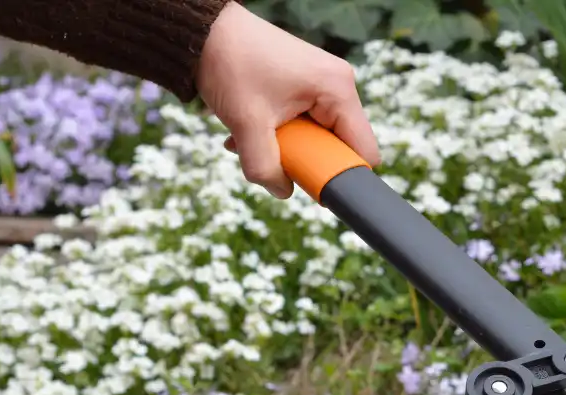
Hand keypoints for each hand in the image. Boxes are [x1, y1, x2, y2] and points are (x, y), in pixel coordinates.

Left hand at [195, 2, 380, 198]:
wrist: (202, 32)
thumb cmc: (229, 64)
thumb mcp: (246, 125)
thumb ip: (264, 167)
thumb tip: (281, 191)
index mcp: (338, 90)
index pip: (363, 150)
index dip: (341, 174)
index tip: (310, 180)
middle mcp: (337, 85)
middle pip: (339, 145)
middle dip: (306, 159)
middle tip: (274, 155)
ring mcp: (321, 83)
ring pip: (316, 136)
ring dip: (286, 147)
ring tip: (253, 137)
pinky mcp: (304, 84)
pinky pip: (303, 122)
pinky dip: (278, 133)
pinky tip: (249, 129)